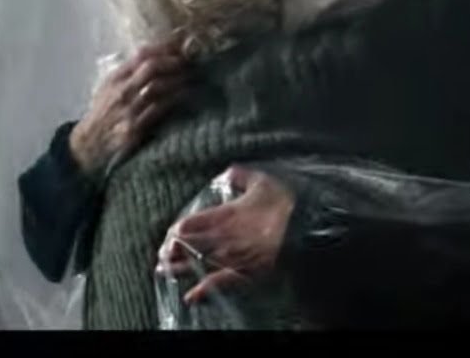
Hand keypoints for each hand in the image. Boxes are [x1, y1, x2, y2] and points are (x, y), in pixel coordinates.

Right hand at [68, 37, 188, 171]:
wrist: (91, 142)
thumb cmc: (104, 112)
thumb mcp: (108, 88)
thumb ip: (128, 73)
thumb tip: (158, 56)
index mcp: (115, 78)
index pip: (141, 55)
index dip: (164, 48)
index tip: (180, 47)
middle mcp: (121, 91)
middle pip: (151, 68)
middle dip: (174, 62)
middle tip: (190, 62)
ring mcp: (128, 109)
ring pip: (157, 87)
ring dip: (179, 80)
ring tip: (192, 77)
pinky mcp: (135, 128)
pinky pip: (159, 110)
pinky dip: (175, 100)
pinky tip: (185, 95)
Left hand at [157, 167, 295, 303]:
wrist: (306, 229)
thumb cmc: (285, 205)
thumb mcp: (262, 182)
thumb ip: (242, 176)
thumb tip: (229, 172)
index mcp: (223, 215)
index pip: (188, 224)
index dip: (176, 230)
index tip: (171, 233)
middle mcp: (221, 238)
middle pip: (186, 246)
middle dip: (171, 251)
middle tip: (163, 254)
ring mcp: (230, 258)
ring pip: (196, 264)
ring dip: (178, 268)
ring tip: (165, 271)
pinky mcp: (243, 273)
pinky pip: (218, 284)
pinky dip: (202, 291)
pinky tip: (191, 296)